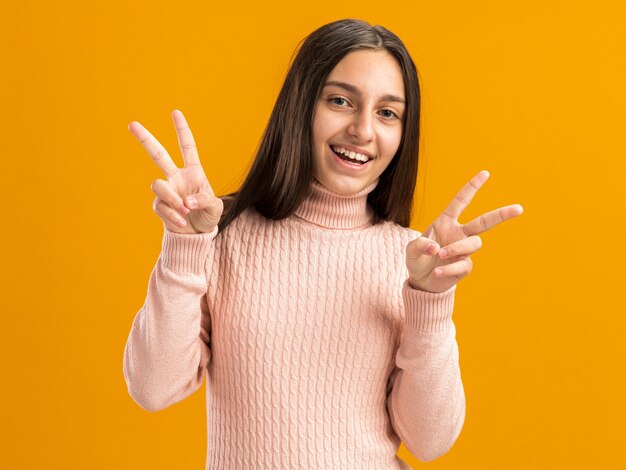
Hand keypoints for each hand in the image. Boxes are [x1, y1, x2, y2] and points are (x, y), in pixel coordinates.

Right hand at [128, 110, 222, 233]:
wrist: (197, 234)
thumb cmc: (208, 215)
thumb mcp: (215, 207)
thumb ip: (203, 200)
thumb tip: (185, 201)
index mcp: (193, 171)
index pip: (186, 147)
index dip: (182, 130)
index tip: (175, 113)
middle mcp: (176, 177)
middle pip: (158, 155)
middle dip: (146, 139)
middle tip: (132, 124)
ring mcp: (167, 191)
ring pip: (158, 186)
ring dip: (171, 198)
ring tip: (185, 210)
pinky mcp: (160, 206)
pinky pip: (160, 207)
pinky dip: (172, 215)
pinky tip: (181, 221)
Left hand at [406, 170, 522, 292]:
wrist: (420, 281)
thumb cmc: (417, 259)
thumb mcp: (412, 250)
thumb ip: (420, 245)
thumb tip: (436, 248)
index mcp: (446, 222)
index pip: (461, 201)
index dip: (472, 187)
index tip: (485, 173)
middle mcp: (459, 233)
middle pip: (484, 221)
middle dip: (502, 214)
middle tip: (519, 208)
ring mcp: (464, 250)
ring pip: (474, 244)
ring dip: (456, 248)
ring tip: (439, 255)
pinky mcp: (464, 267)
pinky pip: (464, 265)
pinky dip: (450, 269)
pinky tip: (437, 273)